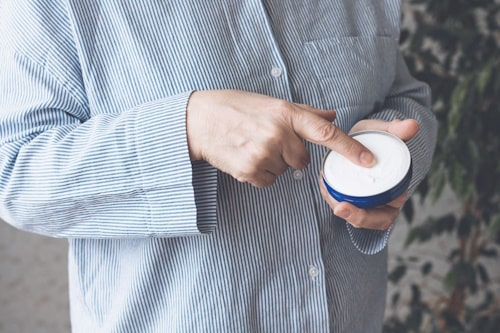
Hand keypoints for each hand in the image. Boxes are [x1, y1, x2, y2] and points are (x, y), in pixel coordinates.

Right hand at [186, 90, 374, 186]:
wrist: (199, 120)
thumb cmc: (236, 107)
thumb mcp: (271, 103)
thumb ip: (304, 113)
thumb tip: (331, 116)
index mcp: (286, 113)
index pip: (326, 134)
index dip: (350, 149)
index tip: (368, 161)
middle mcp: (277, 133)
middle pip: (302, 160)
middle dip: (290, 154)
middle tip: (267, 140)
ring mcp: (263, 153)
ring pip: (284, 171)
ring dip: (272, 164)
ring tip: (252, 146)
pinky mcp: (249, 170)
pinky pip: (267, 181)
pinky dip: (259, 173)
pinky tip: (245, 157)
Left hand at [319, 119, 419, 229]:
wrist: (361, 135)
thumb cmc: (376, 137)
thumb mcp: (384, 131)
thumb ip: (397, 130)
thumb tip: (412, 125)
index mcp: (395, 191)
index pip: (385, 215)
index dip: (368, 217)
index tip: (350, 208)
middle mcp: (381, 199)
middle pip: (368, 220)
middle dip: (353, 217)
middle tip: (338, 207)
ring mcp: (366, 198)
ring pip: (352, 213)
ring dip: (338, 206)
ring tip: (327, 191)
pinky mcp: (351, 193)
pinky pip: (342, 202)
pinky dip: (332, 196)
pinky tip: (324, 185)